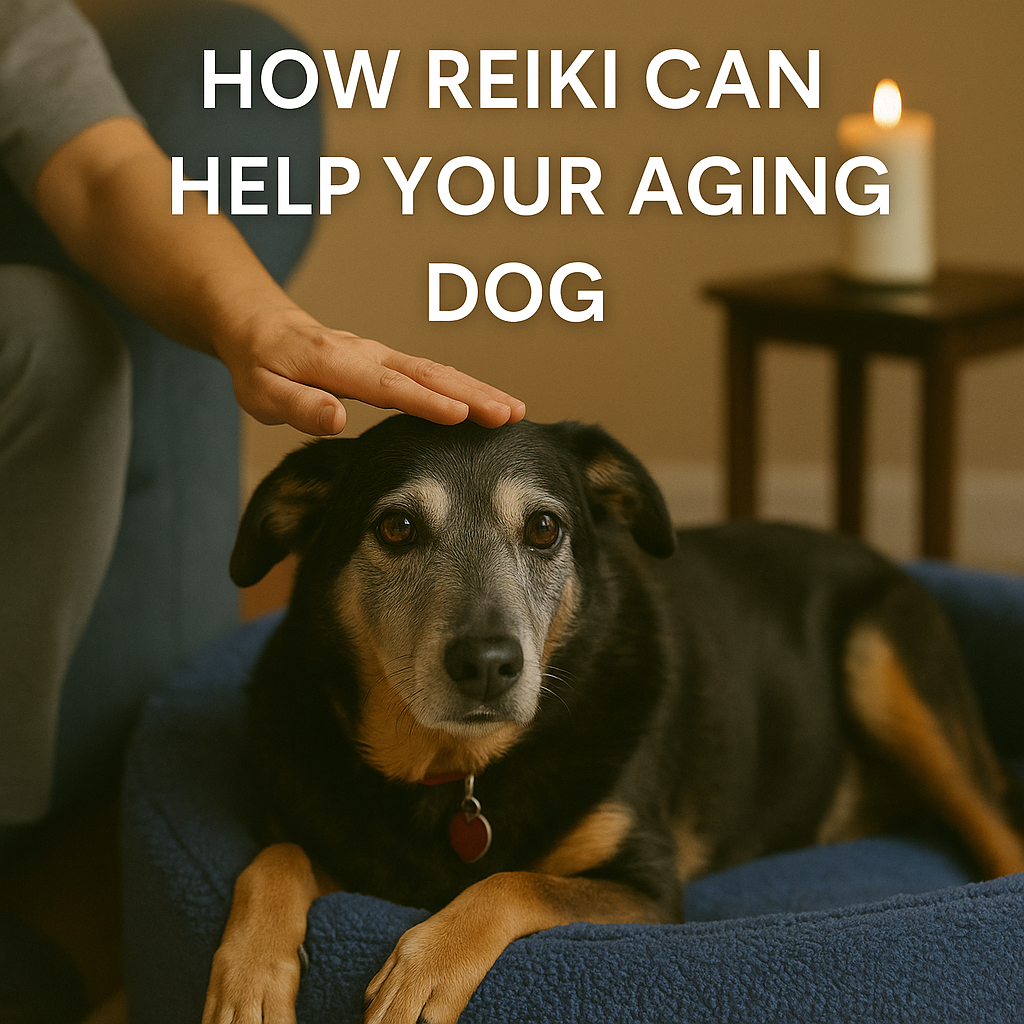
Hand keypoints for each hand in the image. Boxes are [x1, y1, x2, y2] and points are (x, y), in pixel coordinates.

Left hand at [219, 307, 526, 435]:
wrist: (262, 326)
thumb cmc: (260, 365)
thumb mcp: (262, 393)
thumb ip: (299, 405)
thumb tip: (337, 417)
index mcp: (337, 364)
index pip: (388, 386)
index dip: (426, 400)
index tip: (461, 416)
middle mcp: (369, 354)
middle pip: (428, 374)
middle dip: (472, 394)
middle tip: (510, 414)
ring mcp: (383, 355)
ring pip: (438, 371)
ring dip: (478, 389)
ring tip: (514, 410)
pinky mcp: (390, 362)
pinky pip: (432, 373)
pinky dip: (464, 385)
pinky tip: (488, 401)